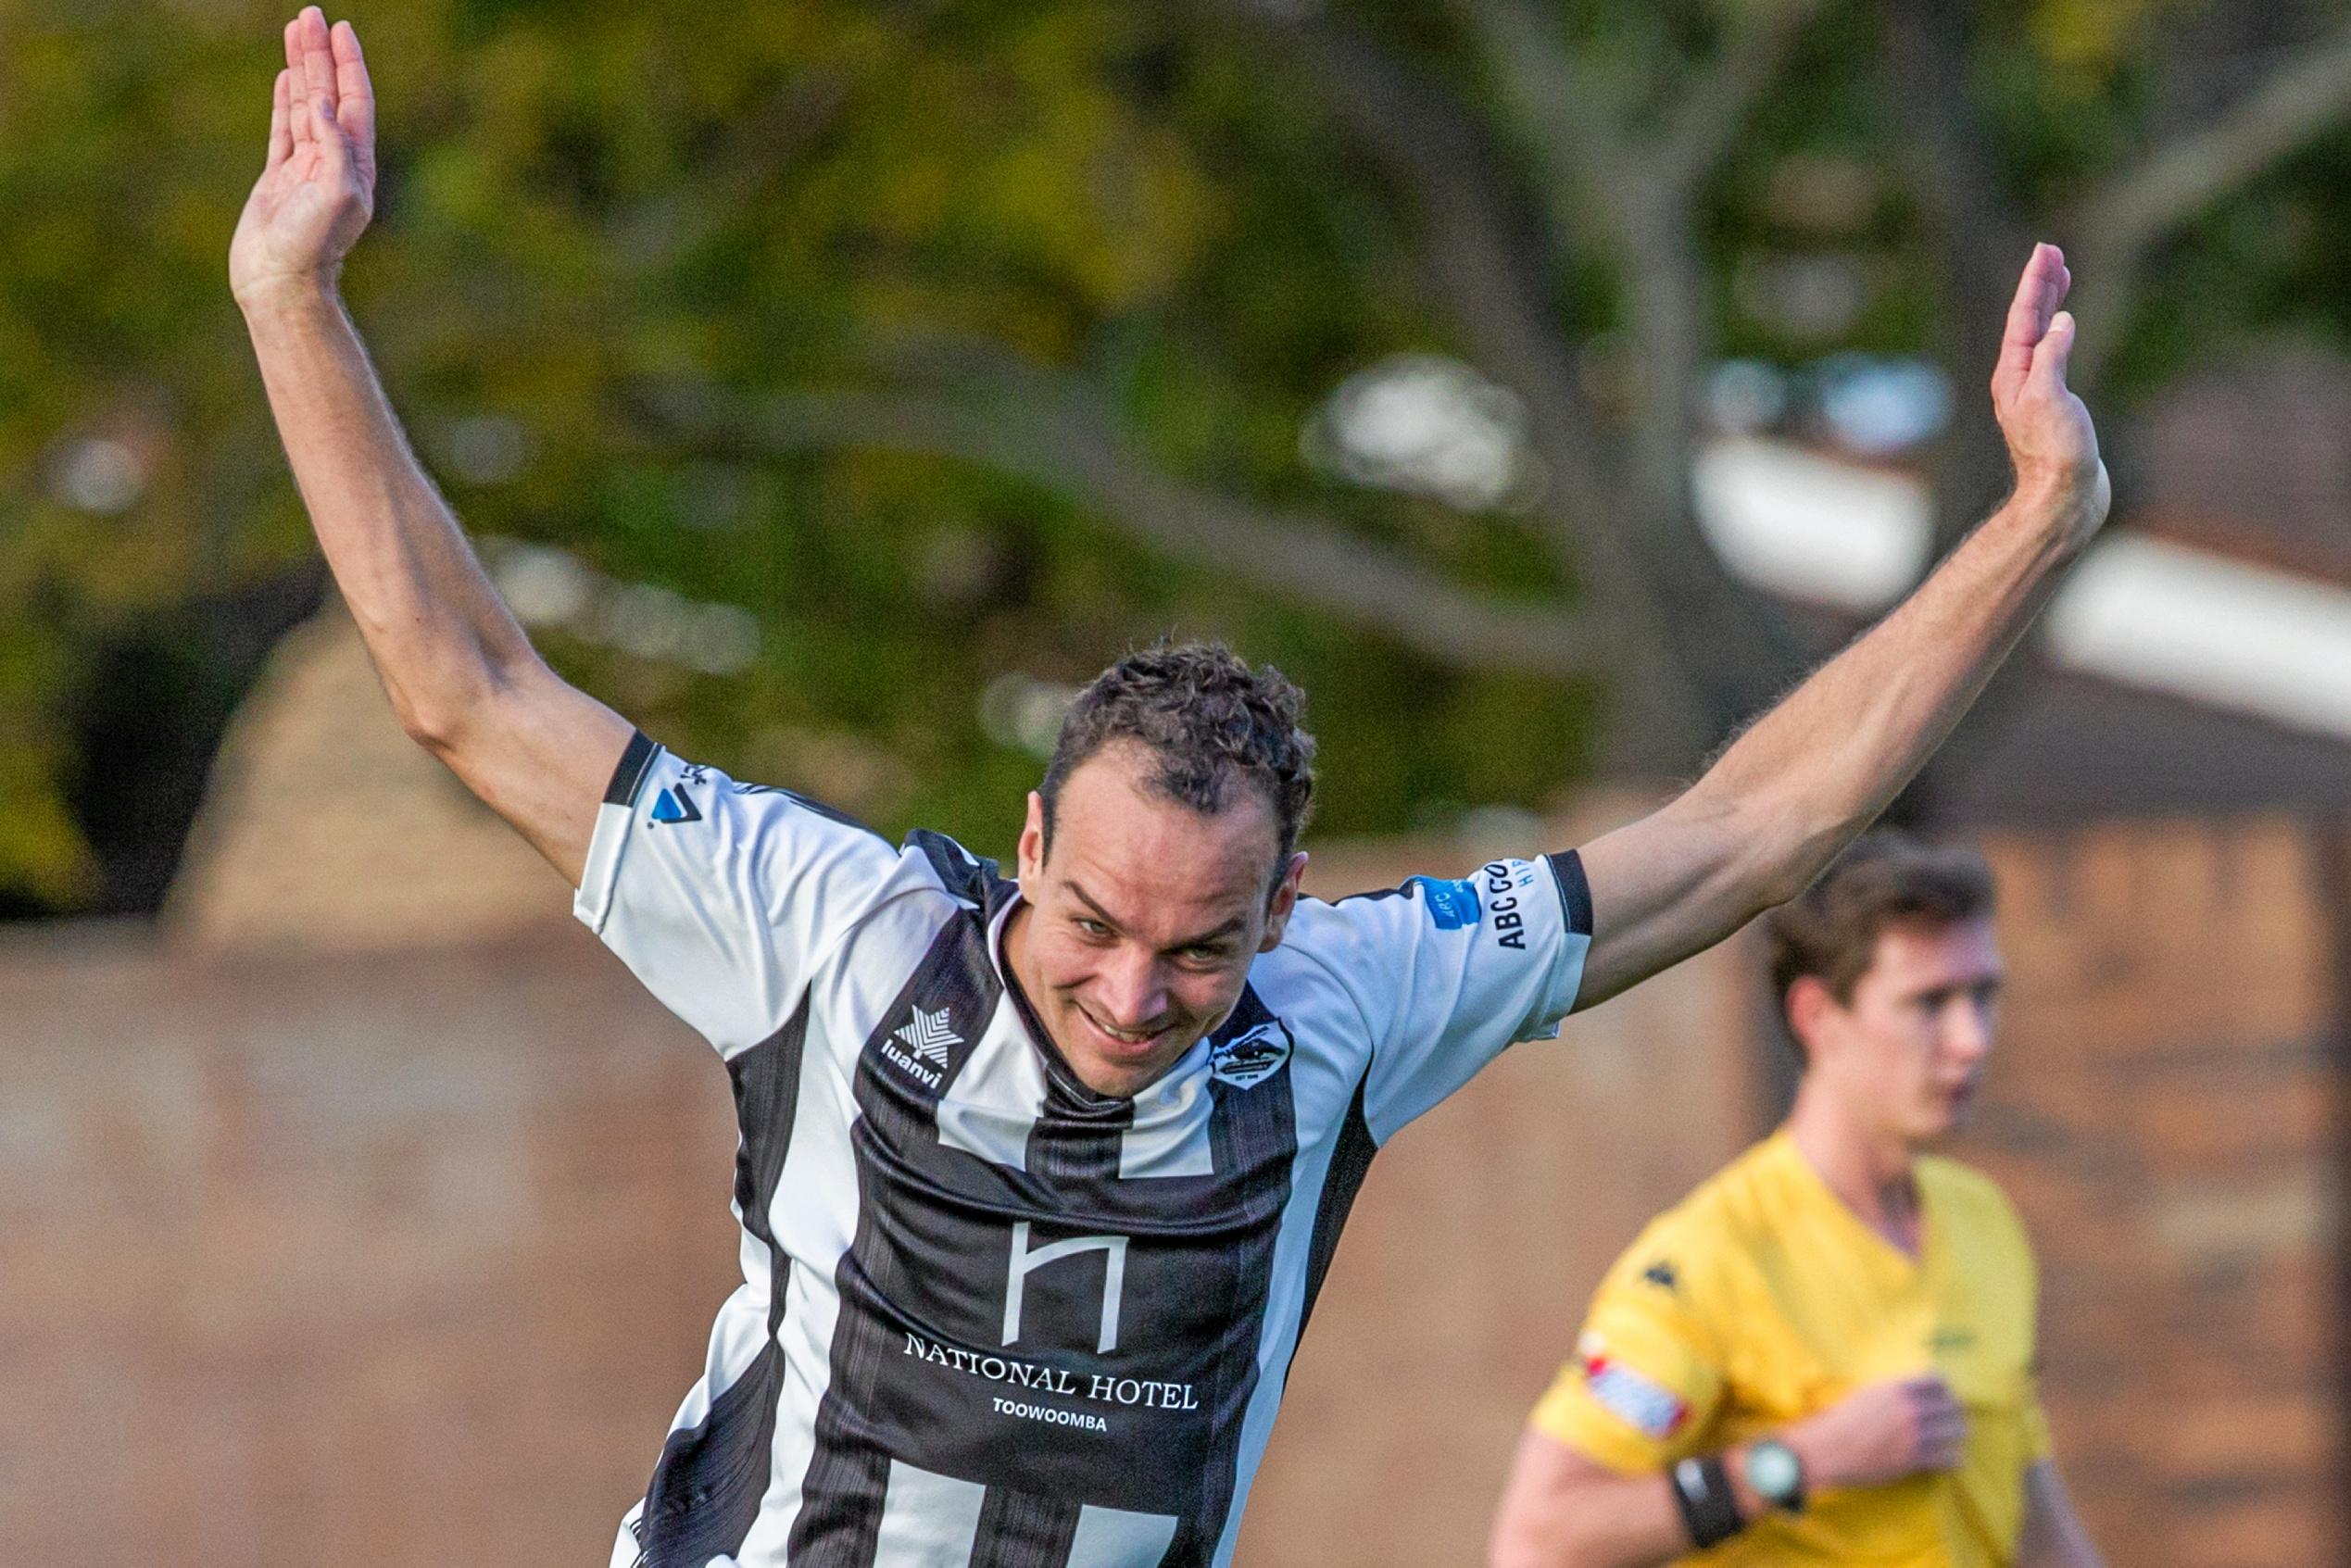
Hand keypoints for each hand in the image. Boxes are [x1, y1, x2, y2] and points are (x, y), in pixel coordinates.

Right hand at [230, 8, 376, 310]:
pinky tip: (287, 78)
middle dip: (321, 55)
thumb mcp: (338, 194)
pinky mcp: (279, 178)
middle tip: (312, 15)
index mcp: (356, 165)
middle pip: (329, 95)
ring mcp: (306, 168)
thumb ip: (336, 147)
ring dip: (302, 69)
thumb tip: (327, 106)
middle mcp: (335, 162)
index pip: (356, 102)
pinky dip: (286, 101)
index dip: (349, 66)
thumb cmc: (313, 247)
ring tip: (296, 30)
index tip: (342, 30)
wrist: (280, 283)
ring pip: (305, 106)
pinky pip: (283, 129)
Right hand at [1780, 1374, 1965, 1489]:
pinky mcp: (1914, 1459)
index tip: (1946, 1395)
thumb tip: (1908, 1393)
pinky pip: (1946, 1457)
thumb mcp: (1865, 1395)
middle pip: (1950, 1406)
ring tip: (1958, 1436)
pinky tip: (1953, 1458)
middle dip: (1955, 1412)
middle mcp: (1909, 1409)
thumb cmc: (1840, 1420)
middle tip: (1957, 1417)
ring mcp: (1914, 1435)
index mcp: (1897, 1389)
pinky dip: (1953, 1458)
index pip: (1937, 1382)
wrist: (1827, 1449)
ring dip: (1958, 1433)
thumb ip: (1890, 1392)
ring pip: (1953, 1432)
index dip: (1945, 1389)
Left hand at [1989, 242, 2110, 550]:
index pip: (2022, 318)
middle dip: (2040, 285)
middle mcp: (2019, 379)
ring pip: (2039, 335)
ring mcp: (2035, 391)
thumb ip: (2051, 358)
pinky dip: (2060, 331)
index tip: (2046, 250)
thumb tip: (2060, 322)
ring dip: (2049, 303)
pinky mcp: (2053, 404)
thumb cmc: (2056, 454)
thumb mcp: (2051, 401)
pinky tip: (2066, 324)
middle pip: (2027, 321)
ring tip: (2061, 274)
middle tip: (2051, 251)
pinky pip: (2053, 353)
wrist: (2062, 498)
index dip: (2034, 282)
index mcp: (2013, 375)